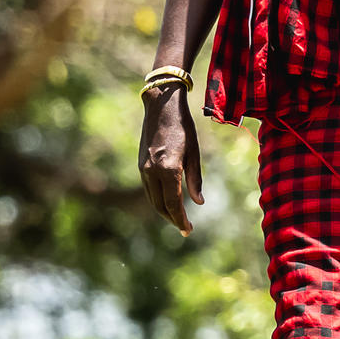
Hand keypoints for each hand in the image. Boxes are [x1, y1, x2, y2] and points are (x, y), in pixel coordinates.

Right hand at [139, 86, 201, 236]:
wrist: (160, 108)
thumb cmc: (183, 127)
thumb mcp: (194, 152)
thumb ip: (195, 179)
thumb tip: (198, 203)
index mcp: (168, 168)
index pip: (173, 203)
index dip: (180, 220)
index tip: (188, 230)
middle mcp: (152, 171)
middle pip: (160, 205)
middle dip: (172, 219)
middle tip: (185, 228)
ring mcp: (143, 169)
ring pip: (152, 199)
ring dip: (164, 211)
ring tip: (178, 219)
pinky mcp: (140, 165)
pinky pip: (149, 189)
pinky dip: (158, 199)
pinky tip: (168, 201)